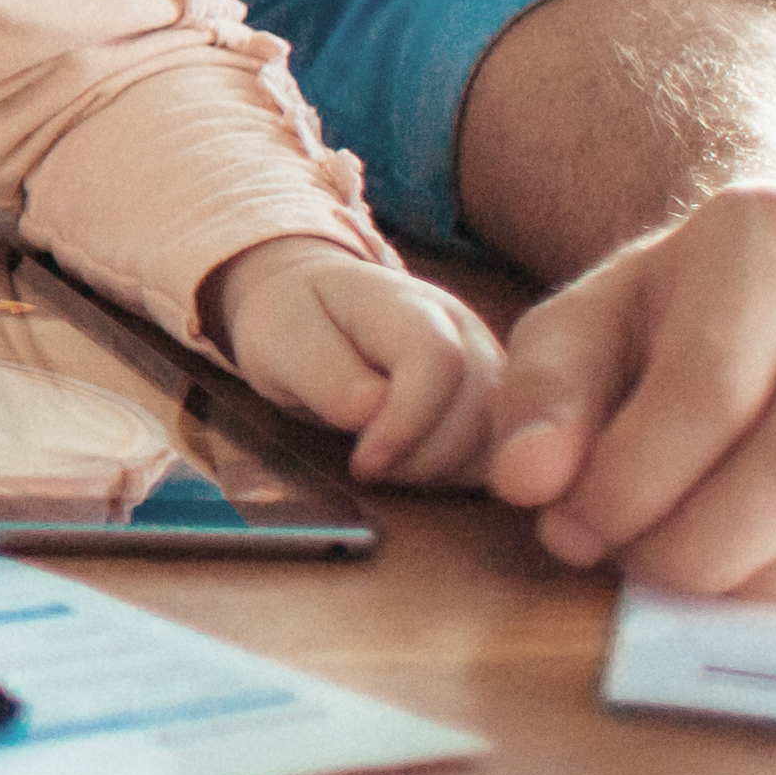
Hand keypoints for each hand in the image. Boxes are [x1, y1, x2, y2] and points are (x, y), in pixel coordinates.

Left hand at [205, 238, 504, 471]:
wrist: (312, 308)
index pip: (438, 359)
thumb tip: (373, 411)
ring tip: (386, 464)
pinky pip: (496, 448)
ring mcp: (485, 359)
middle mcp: (461, 327)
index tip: (364, 464)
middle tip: (368, 468)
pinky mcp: (492, 397)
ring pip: (496, 432)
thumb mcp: (279, 343)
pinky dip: (459, 472)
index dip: (408, 422)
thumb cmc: (292, 325)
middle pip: (479, 404)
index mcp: (404, 302)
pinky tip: (413, 466)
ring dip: (442, 469)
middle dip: (423, 456)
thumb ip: (323, 373)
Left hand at [476, 185, 775, 596]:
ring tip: (688, 573)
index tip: (571, 528)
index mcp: (773, 228)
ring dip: (766, 585)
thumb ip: (540, 397)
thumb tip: (529, 481)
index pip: (709, 389)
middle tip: (631, 566)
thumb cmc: (673, 315)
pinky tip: (760, 577)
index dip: (631, 484)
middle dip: (699, 548)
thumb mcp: (581, 327)